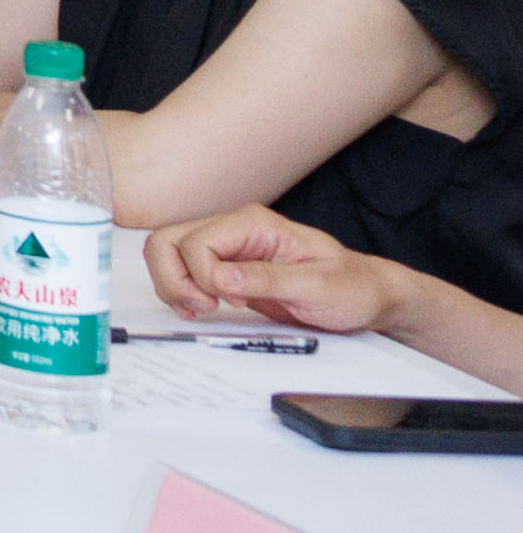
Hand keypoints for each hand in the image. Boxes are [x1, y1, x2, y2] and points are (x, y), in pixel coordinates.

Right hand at [149, 205, 410, 337]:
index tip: (232, 301)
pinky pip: (179, 270)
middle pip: (167, 241)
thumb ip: (267, 279)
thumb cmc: (351, 287)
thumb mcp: (318, 286)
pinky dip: (179, 290)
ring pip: (165, 253)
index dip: (203, 277)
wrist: (367, 296)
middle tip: (202, 305)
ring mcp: (226, 247)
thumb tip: (220, 277)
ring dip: (172, 285)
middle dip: (174, 278)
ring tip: (201, 308)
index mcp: (254, 224)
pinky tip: (202, 306)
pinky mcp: (222, 267)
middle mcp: (233, 230)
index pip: (197, 243)